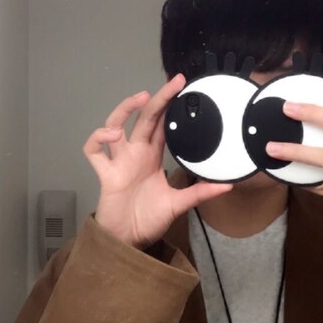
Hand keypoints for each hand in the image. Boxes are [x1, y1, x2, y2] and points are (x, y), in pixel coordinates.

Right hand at [83, 74, 232, 247]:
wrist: (128, 240)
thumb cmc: (149, 218)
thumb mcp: (179, 203)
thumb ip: (200, 192)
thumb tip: (228, 185)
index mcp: (153, 156)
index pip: (163, 124)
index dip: (171, 106)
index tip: (184, 89)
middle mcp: (136, 153)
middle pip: (144, 118)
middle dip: (157, 99)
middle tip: (173, 82)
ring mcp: (119, 161)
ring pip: (115, 125)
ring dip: (125, 109)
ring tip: (141, 99)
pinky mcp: (105, 173)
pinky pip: (94, 150)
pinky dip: (99, 138)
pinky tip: (112, 135)